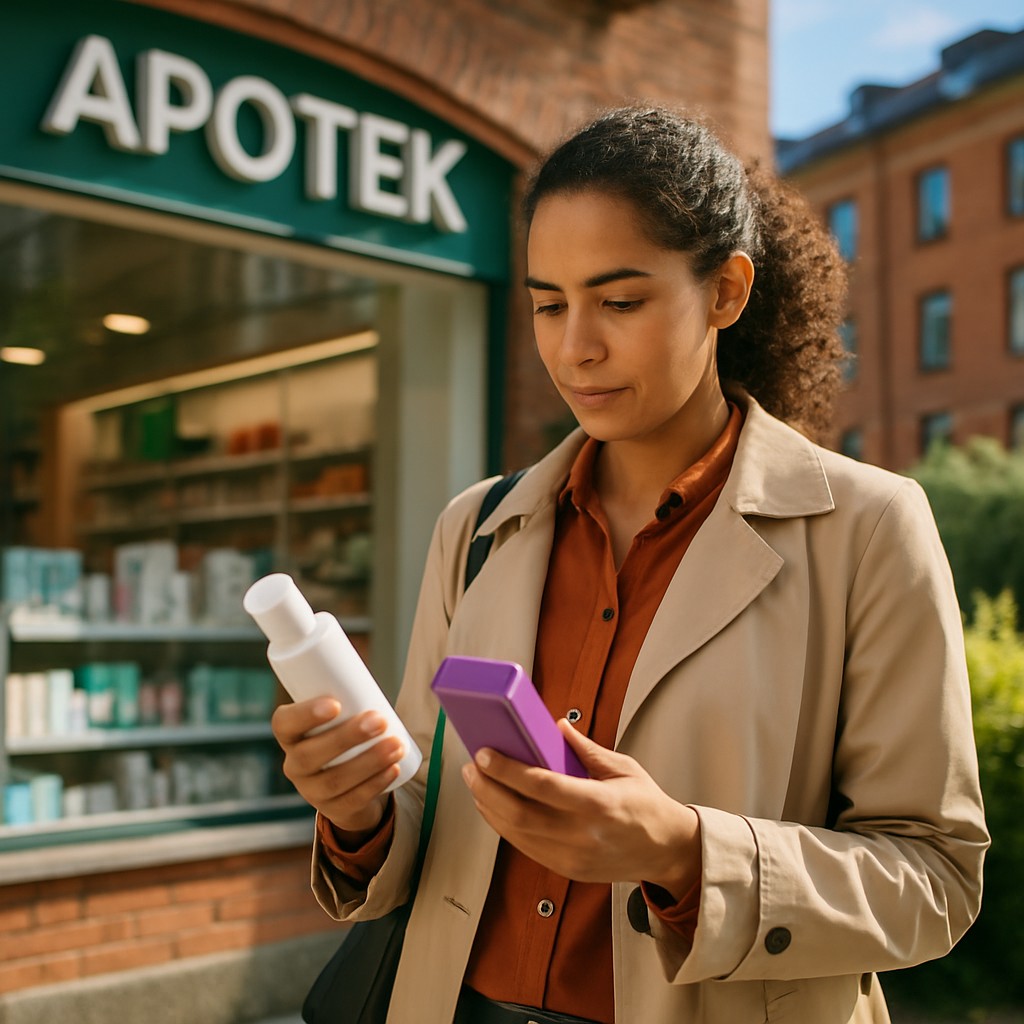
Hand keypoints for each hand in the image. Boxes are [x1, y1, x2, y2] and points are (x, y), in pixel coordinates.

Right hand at [271, 698, 406, 838]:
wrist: (349, 781)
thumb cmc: (345, 733)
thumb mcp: (339, 713)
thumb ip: (346, 691)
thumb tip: (363, 661)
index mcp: (290, 734)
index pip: (284, 724)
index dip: (305, 715)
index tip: (334, 703)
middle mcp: (294, 764)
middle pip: (311, 754)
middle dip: (348, 736)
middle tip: (380, 720)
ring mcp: (312, 791)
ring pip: (335, 780)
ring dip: (369, 761)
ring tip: (396, 744)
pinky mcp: (335, 810)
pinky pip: (352, 801)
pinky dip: (376, 784)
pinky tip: (394, 769)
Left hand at [461, 720, 700, 898]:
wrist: (665, 851)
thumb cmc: (646, 805)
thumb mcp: (623, 769)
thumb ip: (586, 749)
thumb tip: (555, 726)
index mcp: (599, 804)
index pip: (543, 786)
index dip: (508, 770)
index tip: (485, 753)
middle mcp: (583, 835)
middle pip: (520, 814)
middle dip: (488, 788)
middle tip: (472, 766)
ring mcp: (573, 857)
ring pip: (517, 834)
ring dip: (489, 807)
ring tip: (476, 782)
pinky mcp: (566, 870)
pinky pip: (525, 847)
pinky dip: (504, 826)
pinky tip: (494, 806)